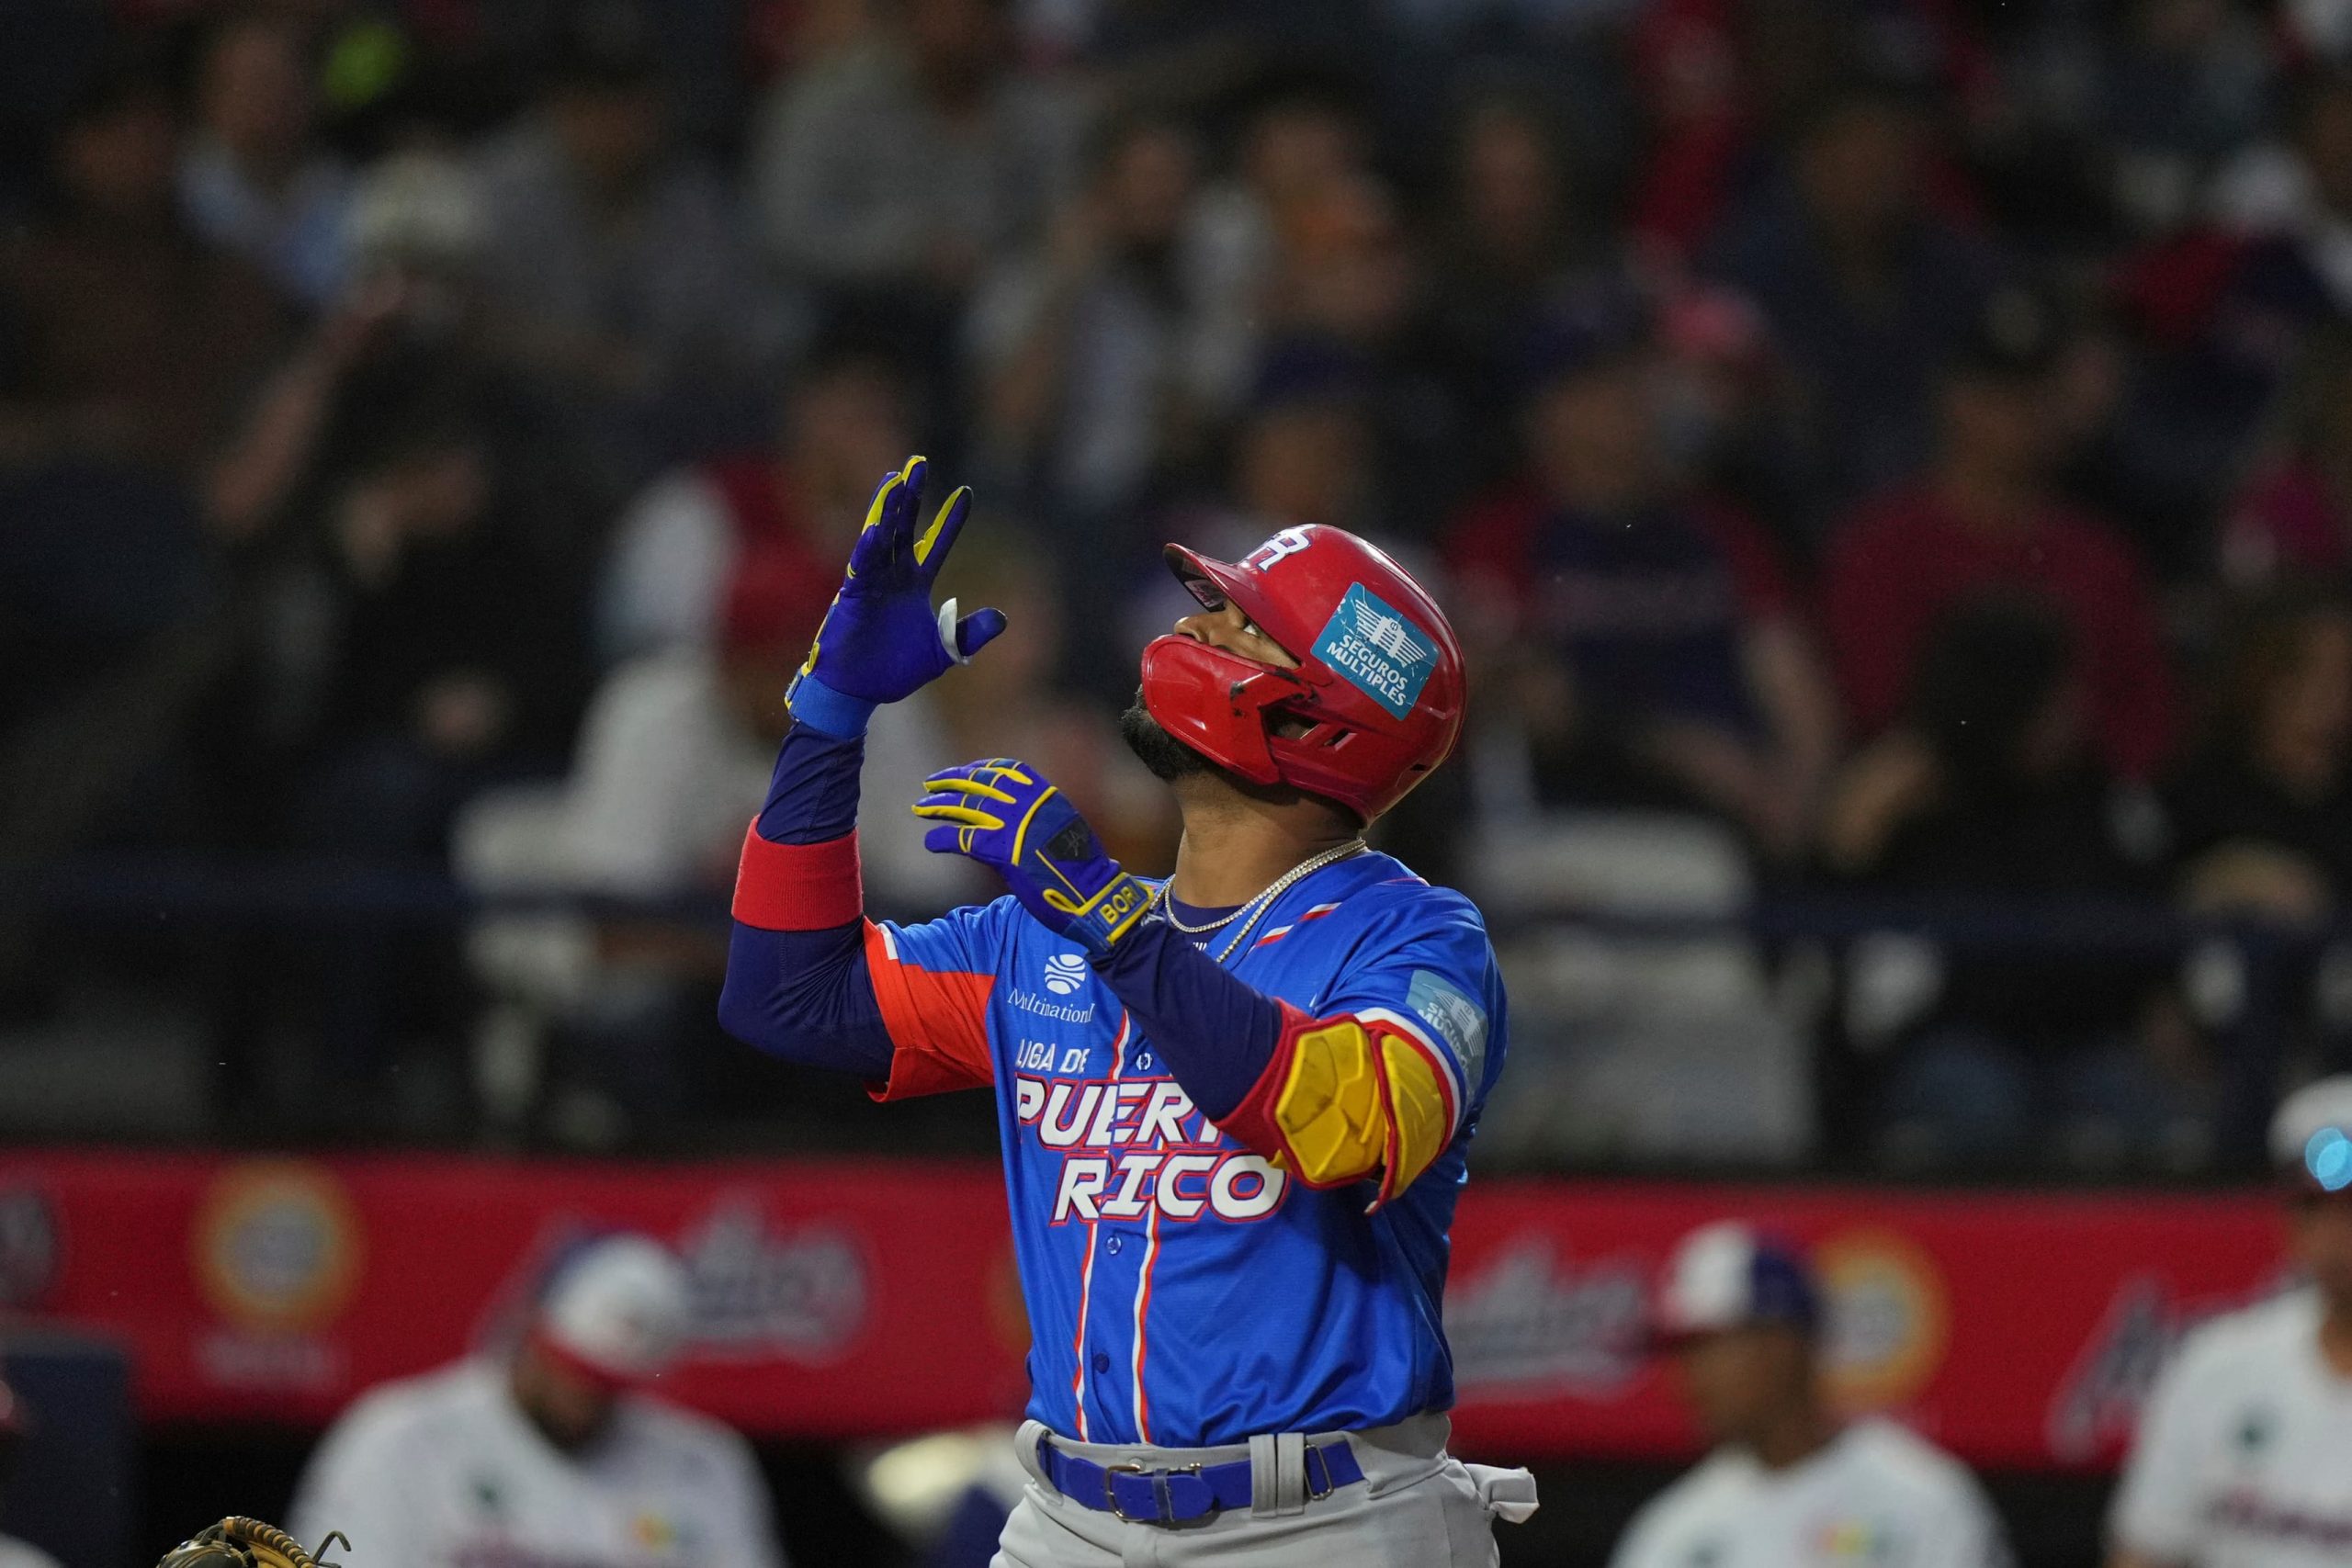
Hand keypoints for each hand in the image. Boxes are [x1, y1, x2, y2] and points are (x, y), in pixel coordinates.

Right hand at [787, 456, 1005, 735]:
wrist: (860, 692)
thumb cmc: (897, 671)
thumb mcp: (944, 651)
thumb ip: (970, 633)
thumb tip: (1003, 618)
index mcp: (916, 584)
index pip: (937, 543)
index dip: (950, 519)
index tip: (966, 493)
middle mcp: (894, 576)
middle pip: (904, 527)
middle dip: (911, 496)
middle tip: (918, 463)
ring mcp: (872, 583)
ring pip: (880, 538)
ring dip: (887, 511)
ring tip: (896, 480)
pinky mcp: (852, 597)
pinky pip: (860, 568)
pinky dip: (867, 549)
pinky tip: (875, 528)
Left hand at [914, 760, 1151, 959]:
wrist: (1094, 896)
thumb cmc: (1083, 872)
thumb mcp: (1066, 832)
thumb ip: (1041, 821)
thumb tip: (1021, 822)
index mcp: (1047, 797)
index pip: (1008, 770)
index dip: (981, 767)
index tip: (965, 769)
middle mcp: (1030, 805)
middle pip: (981, 783)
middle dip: (953, 780)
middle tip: (931, 783)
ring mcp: (1017, 827)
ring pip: (968, 806)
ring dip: (941, 805)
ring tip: (921, 807)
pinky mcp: (1004, 853)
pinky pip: (964, 839)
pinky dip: (943, 838)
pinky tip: (931, 841)